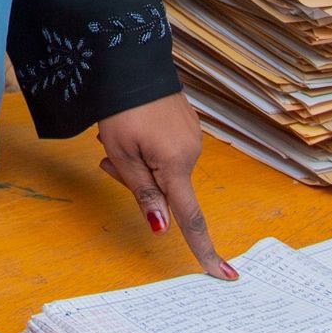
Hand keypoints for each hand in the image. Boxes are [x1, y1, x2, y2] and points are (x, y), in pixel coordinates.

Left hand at [96, 92, 236, 279]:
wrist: (128, 58)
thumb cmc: (120, 107)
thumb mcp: (122, 153)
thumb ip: (144, 192)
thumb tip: (163, 228)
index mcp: (176, 163)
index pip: (190, 216)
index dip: (204, 248)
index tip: (223, 274)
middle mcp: (191, 151)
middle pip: (165, 188)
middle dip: (136, 181)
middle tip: (108, 157)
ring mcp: (191, 136)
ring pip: (162, 168)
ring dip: (139, 162)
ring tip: (116, 136)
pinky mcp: (186, 123)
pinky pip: (166, 150)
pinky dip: (147, 148)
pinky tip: (131, 127)